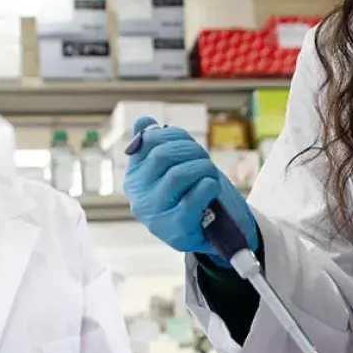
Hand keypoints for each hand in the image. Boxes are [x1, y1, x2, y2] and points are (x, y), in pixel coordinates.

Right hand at [123, 117, 258, 264]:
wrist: (218, 231)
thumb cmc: (193, 194)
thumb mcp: (174, 167)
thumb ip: (156, 145)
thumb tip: (143, 121)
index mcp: (134, 178)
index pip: (148, 141)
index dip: (174, 136)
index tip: (189, 144)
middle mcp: (138, 198)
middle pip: (162, 155)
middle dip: (192, 150)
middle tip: (205, 159)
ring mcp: (155, 217)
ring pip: (177, 174)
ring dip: (203, 168)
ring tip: (211, 174)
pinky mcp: (176, 232)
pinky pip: (193, 198)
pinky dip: (209, 186)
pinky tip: (212, 188)